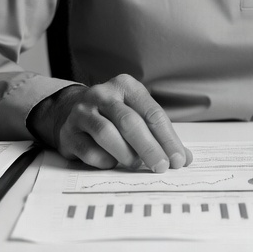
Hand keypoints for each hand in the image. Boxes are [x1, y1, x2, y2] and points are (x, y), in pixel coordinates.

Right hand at [28, 74, 192, 172]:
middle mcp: (102, 94)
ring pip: (107, 133)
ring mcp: (82, 112)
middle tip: (161, 166)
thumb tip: (184, 159)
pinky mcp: (68, 132)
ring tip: (137, 165)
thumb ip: (159, 135)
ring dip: (126, 154)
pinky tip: (112, 163)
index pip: (152, 113)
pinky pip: (88, 150)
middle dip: (149, 147)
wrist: (72, 111)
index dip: (167, 138)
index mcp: (126, 86)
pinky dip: (104, 160)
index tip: (178, 160)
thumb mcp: (138, 114)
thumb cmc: (113, 115)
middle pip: (130, 122)